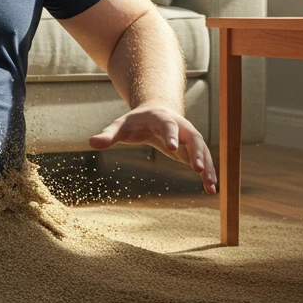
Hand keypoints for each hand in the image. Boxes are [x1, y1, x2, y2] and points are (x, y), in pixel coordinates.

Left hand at [89, 103, 217, 194]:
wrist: (156, 113)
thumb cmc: (136, 121)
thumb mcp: (121, 126)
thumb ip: (108, 135)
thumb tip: (91, 142)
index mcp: (162, 118)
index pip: (168, 125)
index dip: (170, 135)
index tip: (171, 148)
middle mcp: (181, 126)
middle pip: (192, 138)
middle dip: (196, 152)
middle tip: (198, 168)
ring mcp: (190, 137)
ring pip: (202, 151)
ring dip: (208, 167)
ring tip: (211, 186)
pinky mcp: (193, 149)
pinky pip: (204, 161)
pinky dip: (209, 174)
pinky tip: (212, 190)